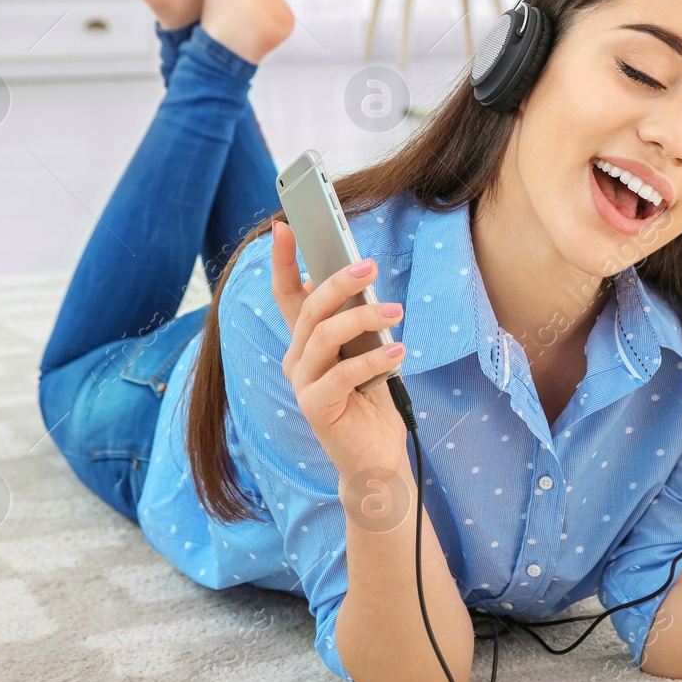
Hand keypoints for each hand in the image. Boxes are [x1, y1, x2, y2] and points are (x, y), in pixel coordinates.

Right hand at [269, 220, 407, 478]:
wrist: (375, 456)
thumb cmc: (372, 399)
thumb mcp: (366, 351)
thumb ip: (358, 323)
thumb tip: (364, 281)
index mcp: (306, 340)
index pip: (287, 294)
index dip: (283, 260)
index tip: (286, 226)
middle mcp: (297, 358)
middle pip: (310, 308)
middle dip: (338, 281)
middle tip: (369, 266)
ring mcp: (302, 383)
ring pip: (324, 335)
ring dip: (363, 318)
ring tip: (396, 310)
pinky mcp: (315, 406)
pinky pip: (341, 374)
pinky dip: (372, 359)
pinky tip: (398, 351)